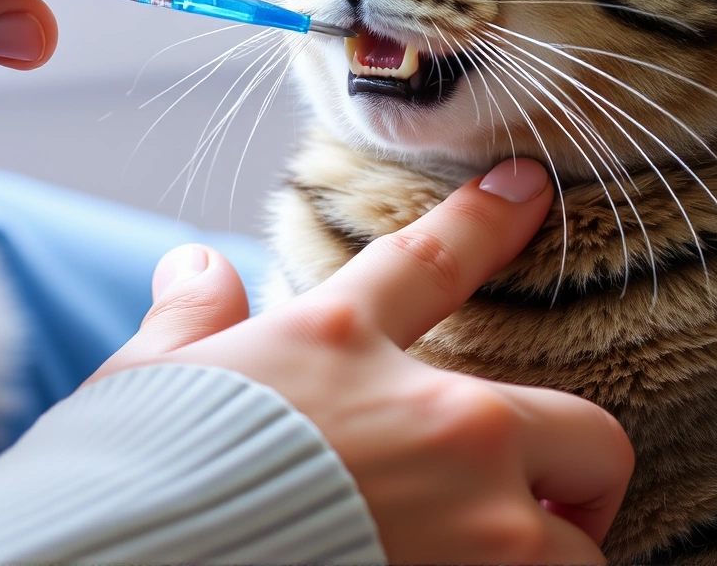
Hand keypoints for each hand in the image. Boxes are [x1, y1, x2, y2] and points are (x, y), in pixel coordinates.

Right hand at [94, 158, 633, 564]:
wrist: (135, 563)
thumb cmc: (134, 475)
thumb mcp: (145, 382)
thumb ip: (189, 322)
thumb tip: (195, 267)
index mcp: (340, 344)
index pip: (431, 260)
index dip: (486, 220)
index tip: (528, 188)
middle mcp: (435, 422)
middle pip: (583, 429)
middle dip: (577, 471)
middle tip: (544, 498)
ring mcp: (476, 522)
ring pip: (582, 542)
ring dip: (554, 556)